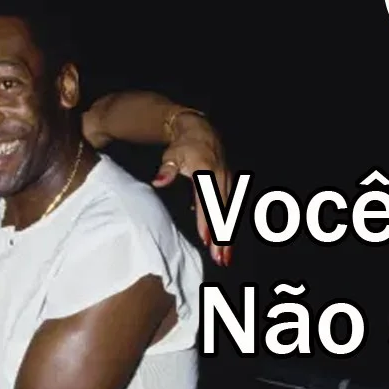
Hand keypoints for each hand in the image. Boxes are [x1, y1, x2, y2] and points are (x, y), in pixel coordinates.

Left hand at [152, 113, 231, 266]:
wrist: (201, 130)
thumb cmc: (183, 146)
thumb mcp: (171, 155)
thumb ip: (167, 170)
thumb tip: (158, 181)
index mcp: (207, 172)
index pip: (207, 201)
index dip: (206, 221)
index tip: (205, 239)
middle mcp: (222, 178)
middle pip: (222, 212)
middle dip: (221, 237)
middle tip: (219, 259)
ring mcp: (228, 182)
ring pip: (229, 214)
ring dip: (228, 237)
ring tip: (225, 258)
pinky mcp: (230, 185)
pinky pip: (231, 210)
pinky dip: (229, 227)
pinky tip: (225, 245)